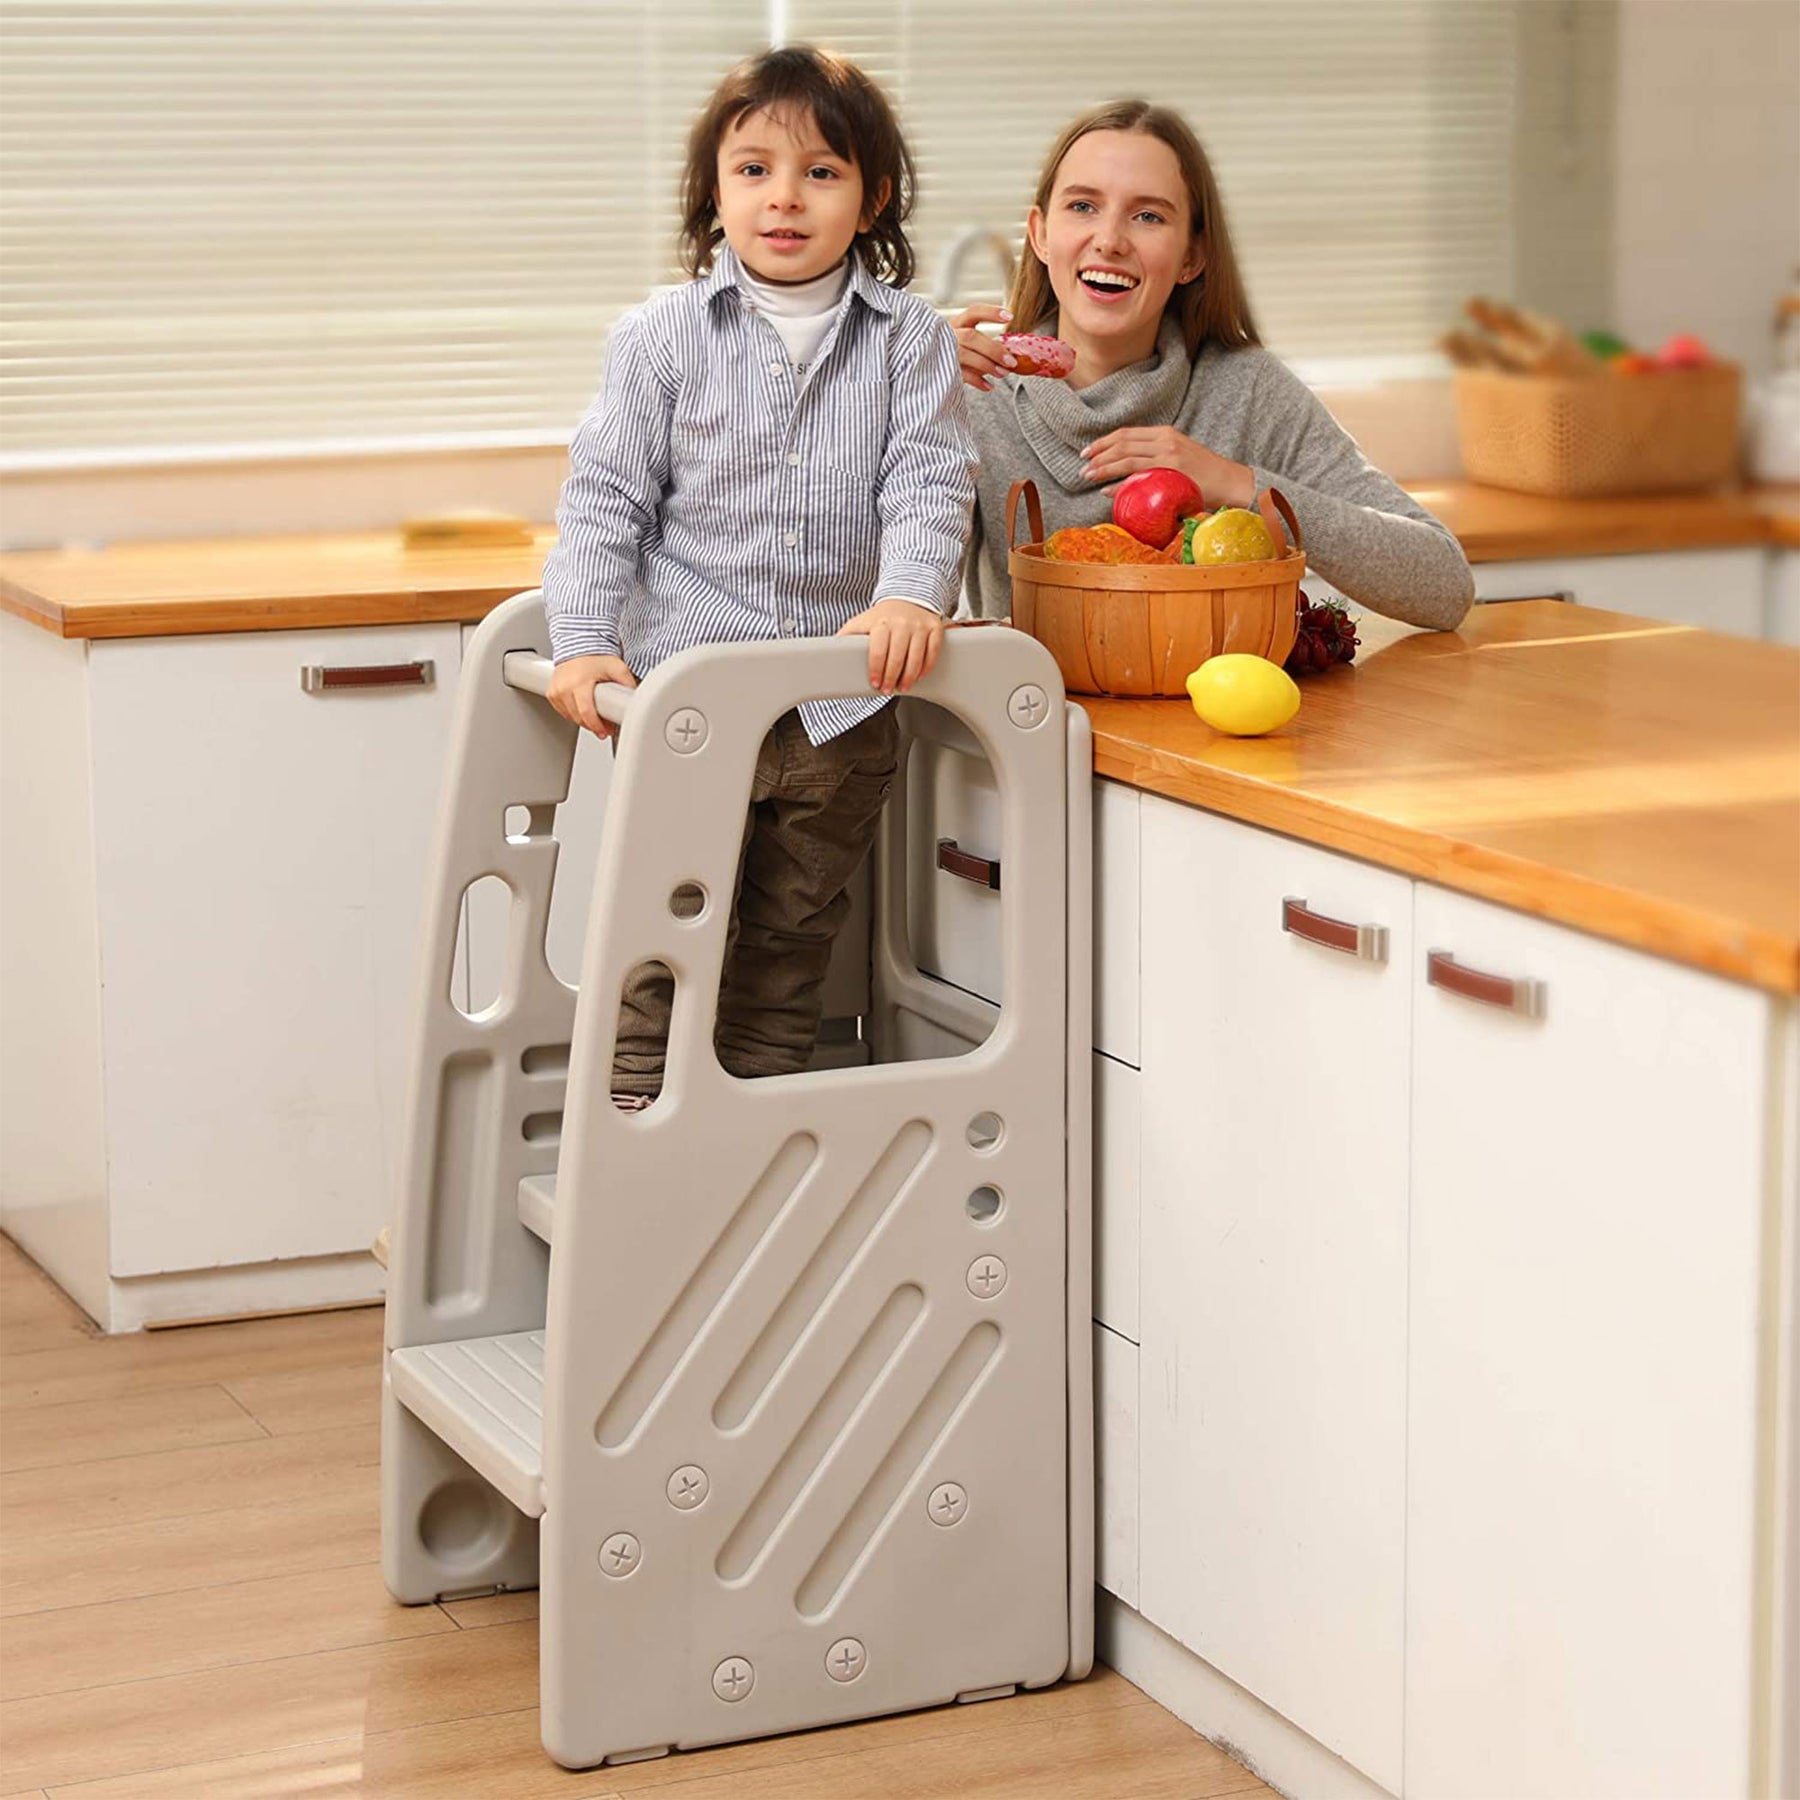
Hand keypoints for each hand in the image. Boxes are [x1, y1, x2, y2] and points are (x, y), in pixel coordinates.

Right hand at [546, 653, 637, 738]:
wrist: (578, 645)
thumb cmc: (595, 656)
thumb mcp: (617, 668)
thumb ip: (628, 683)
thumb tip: (637, 699)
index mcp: (579, 683)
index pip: (586, 713)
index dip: (597, 726)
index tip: (605, 732)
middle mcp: (565, 688)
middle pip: (579, 718)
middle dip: (593, 725)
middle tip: (606, 726)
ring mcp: (556, 691)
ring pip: (571, 717)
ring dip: (584, 720)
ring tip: (596, 715)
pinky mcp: (552, 694)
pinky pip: (563, 712)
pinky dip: (573, 713)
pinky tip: (582, 708)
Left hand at [838, 598, 945, 694]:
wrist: (908, 597)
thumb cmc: (883, 616)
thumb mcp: (863, 621)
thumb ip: (848, 635)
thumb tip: (831, 650)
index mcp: (882, 623)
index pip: (878, 651)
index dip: (877, 670)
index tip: (875, 683)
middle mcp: (902, 623)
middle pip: (897, 656)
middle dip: (892, 677)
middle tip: (888, 689)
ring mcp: (920, 625)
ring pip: (917, 656)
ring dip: (910, 677)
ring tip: (903, 687)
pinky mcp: (934, 628)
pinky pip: (933, 651)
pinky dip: (927, 666)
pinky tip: (919, 675)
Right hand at [950, 304, 1015, 391]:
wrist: (930, 371)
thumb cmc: (957, 354)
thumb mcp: (970, 344)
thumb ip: (987, 345)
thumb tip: (1012, 354)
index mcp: (958, 323)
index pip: (974, 312)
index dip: (991, 313)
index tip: (1010, 317)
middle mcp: (949, 335)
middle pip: (971, 337)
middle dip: (994, 349)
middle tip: (1011, 362)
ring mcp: (943, 352)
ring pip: (966, 355)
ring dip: (988, 365)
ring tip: (1003, 373)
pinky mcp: (943, 369)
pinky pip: (961, 375)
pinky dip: (977, 381)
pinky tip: (989, 386)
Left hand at [1079, 426, 1255, 508]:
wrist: (1231, 481)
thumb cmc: (1204, 474)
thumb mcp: (1178, 457)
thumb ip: (1154, 458)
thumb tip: (1127, 473)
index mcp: (1165, 433)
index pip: (1127, 433)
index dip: (1104, 441)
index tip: (1088, 451)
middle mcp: (1164, 439)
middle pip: (1122, 442)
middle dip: (1098, 453)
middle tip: (1082, 464)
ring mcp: (1168, 455)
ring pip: (1127, 457)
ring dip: (1103, 467)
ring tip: (1087, 475)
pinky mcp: (1172, 471)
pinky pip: (1138, 475)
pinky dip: (1119, 482)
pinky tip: (1105, 489)